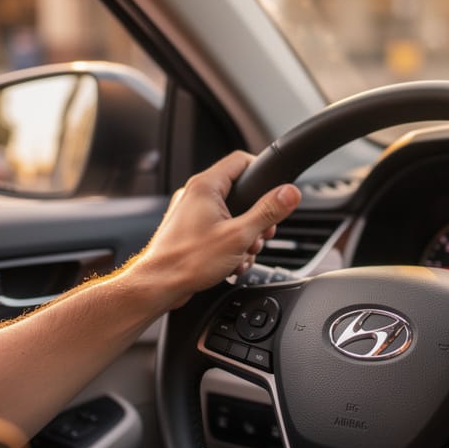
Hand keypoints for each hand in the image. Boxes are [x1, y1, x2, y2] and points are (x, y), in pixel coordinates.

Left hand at [125, 151, 299, 312]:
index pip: (241, 160)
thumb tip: (290, 193)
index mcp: (205, 186)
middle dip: (256, 218)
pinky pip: (219, 229)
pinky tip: (231, 262)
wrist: (158, 286)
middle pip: (240, 193)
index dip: (263, 173)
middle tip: (259, 235)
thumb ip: (267, 212)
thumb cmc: (188, 261)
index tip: (276, 190)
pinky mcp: (189, 230)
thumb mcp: (239, 235)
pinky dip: (230, 245)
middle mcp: (195, 194)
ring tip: (242, 254)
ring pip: (231, 215)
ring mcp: (190, 213)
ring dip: (244, 237)